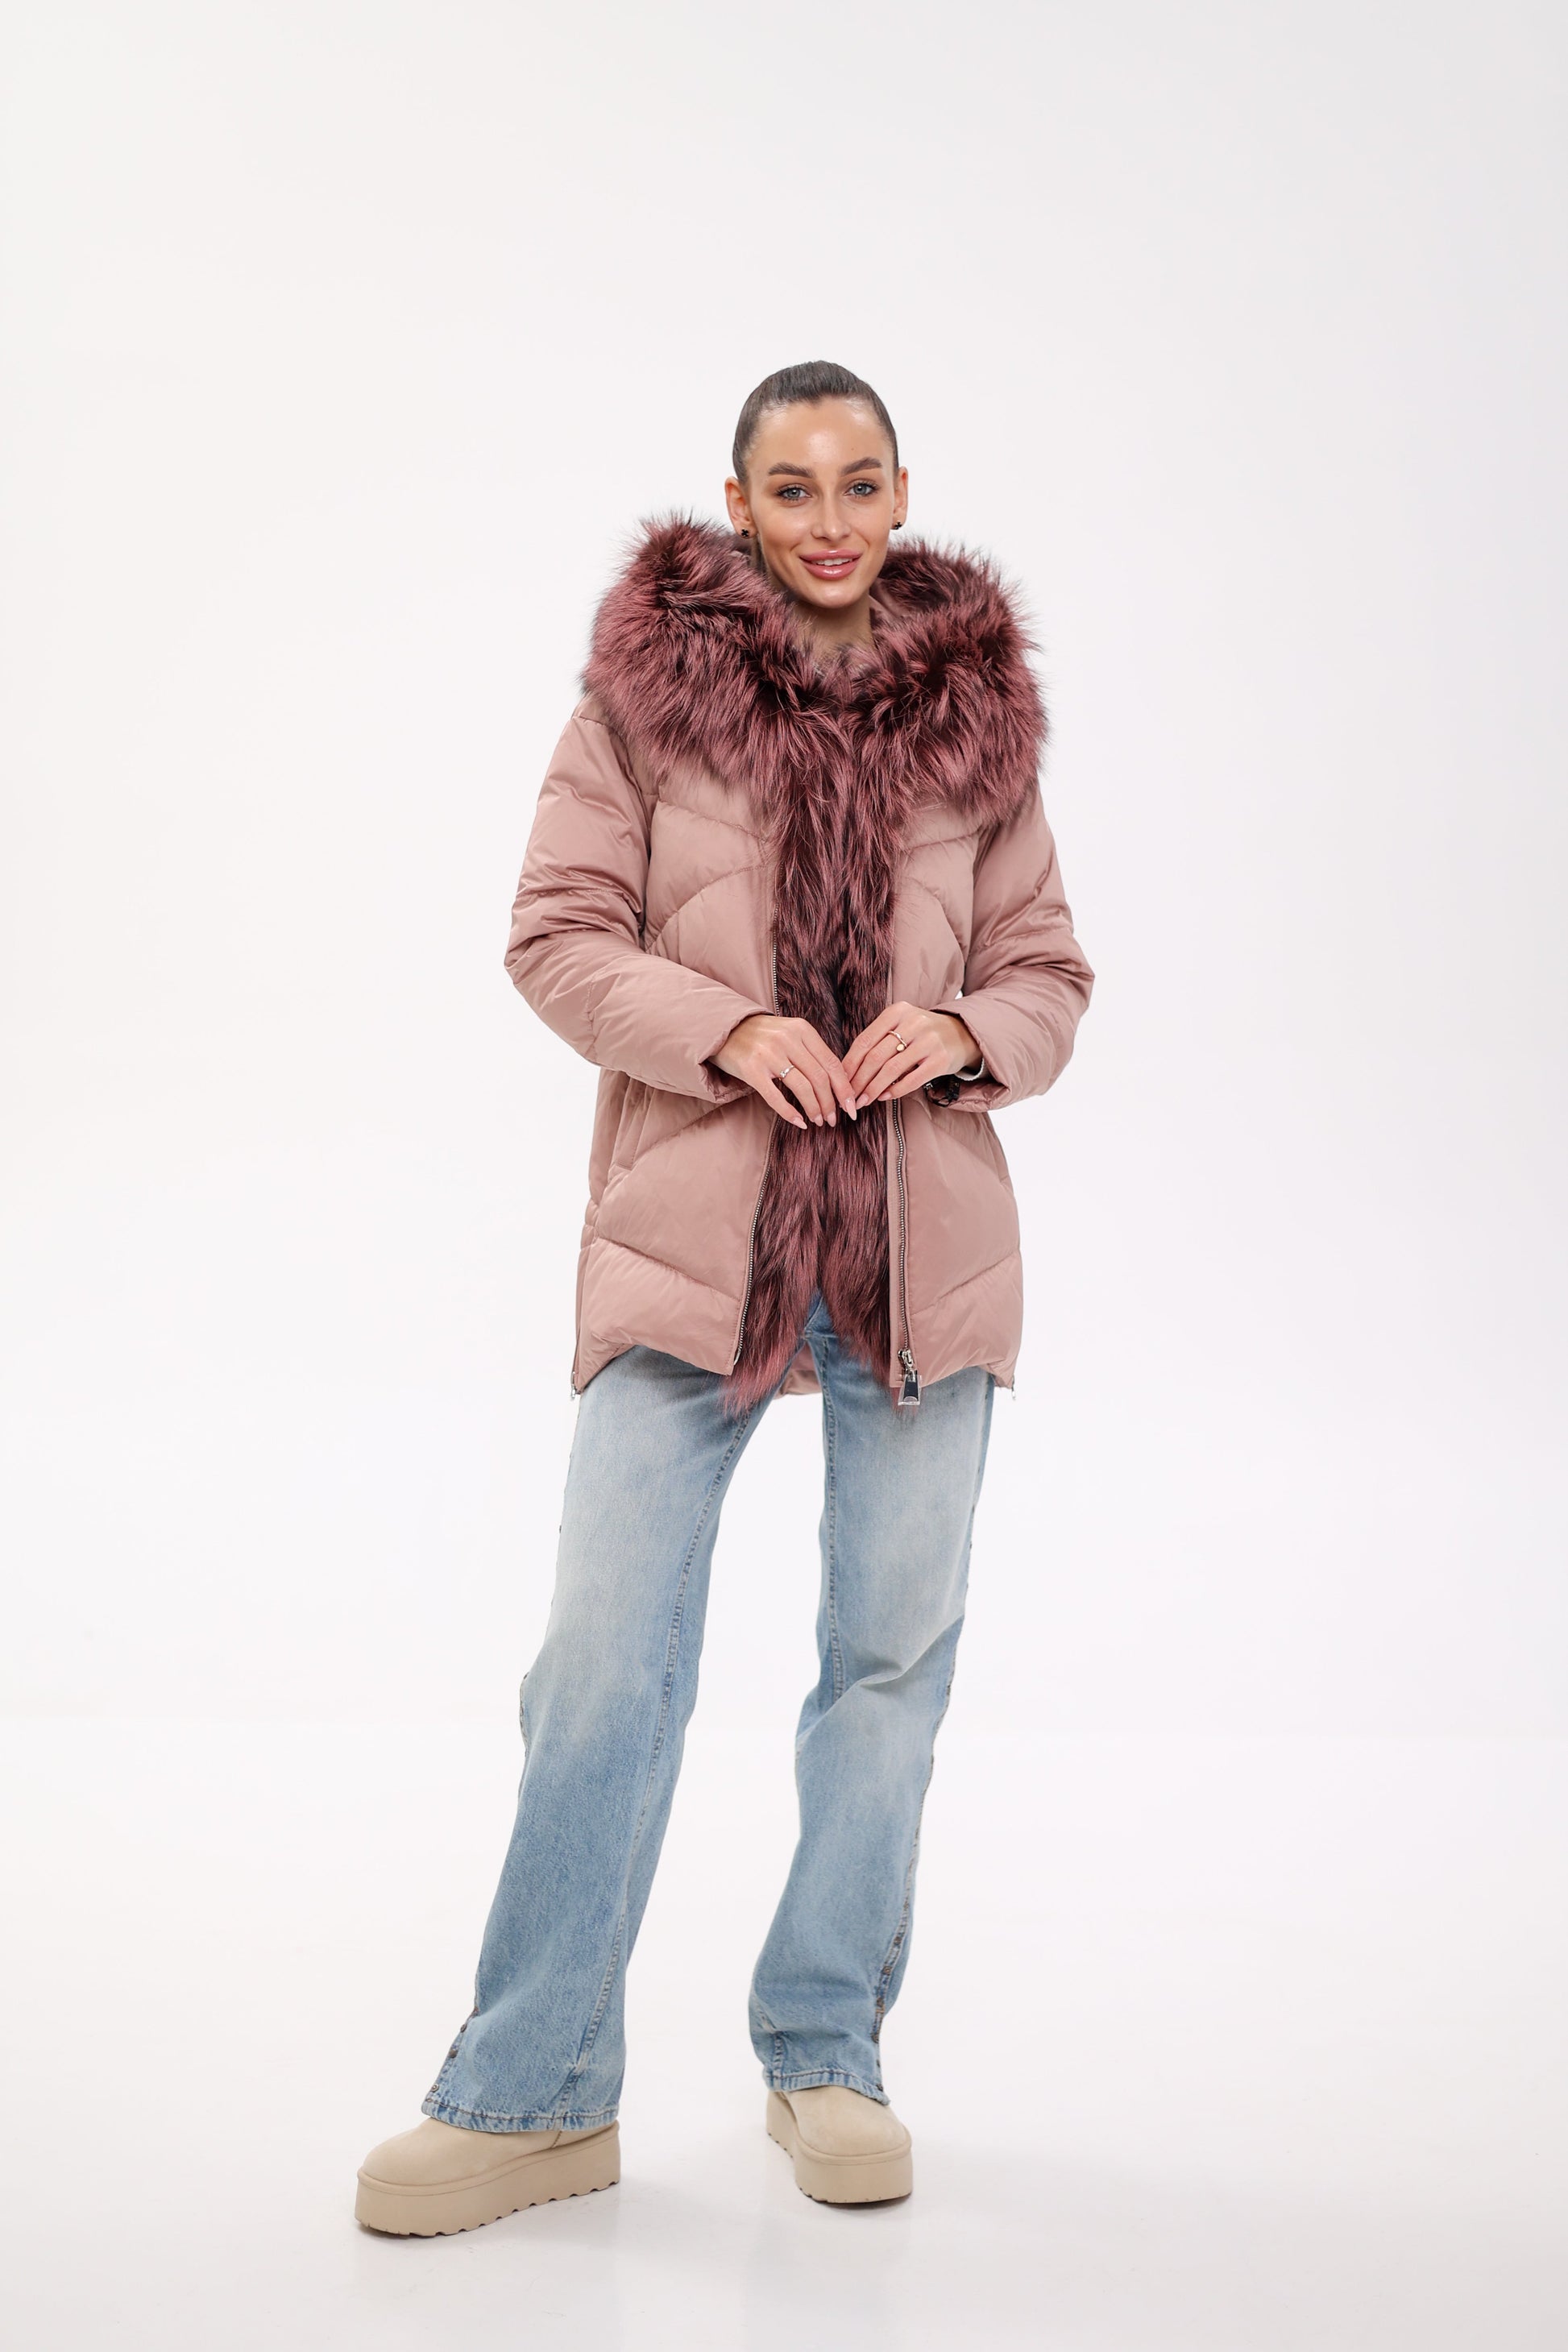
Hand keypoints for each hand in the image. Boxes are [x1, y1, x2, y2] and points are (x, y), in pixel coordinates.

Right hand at [712, 1013, 858, 1128]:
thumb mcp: (791, 1034)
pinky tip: (799, 1123)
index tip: (851, 1106)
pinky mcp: (751, 1069)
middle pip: (820, 1078)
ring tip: (819, 1121)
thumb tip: (839, 1082)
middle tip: (833, 1119)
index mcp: (802, 1029)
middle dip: (831, 1103)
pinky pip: (776, 1097)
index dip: (845, 1088)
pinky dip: (790, 1113)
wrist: (725, 1029)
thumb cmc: (763, 1036)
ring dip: (815, 1109)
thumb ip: (812, 1051)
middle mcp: (787, 1039)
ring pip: (803, 1088)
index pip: (832, 1063)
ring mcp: (768, 1054)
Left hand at [842, 1003, 979, 1106]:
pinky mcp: (940, 1060)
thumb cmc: (921, 1033)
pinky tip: (884, 1097)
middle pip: (875, 1056)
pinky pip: (912, 1080)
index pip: (865, 1040)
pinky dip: (895, 1091)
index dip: (849, 1064)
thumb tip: (848, 1071)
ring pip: (891, 1069)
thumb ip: (878, 1041)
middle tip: (849, 1096)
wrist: (961, 1034)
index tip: (840, 1081)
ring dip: (873, 1089)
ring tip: (863, 1100)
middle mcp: (913, 1023)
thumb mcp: (901, 1025)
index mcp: (897, 1011)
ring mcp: (929, 1041)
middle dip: (858, 1080)